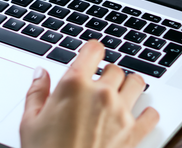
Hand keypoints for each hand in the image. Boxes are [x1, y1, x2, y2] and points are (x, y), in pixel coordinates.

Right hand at [20, 40, 158, 147]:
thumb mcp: (30, 123)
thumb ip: (36, 92)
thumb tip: (40, 73)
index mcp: (74, 85)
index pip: (93, 49)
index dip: (91, 51)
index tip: (91, 56)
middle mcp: (101, 94)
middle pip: (115, 68)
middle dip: (107, 74)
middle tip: (98, 85)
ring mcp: (120, 112)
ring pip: (136, 83)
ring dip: (128, 86)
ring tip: (119, 95)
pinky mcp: (133, 133)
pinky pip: (151, 114)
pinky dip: (146, 114)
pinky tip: (137, 116)